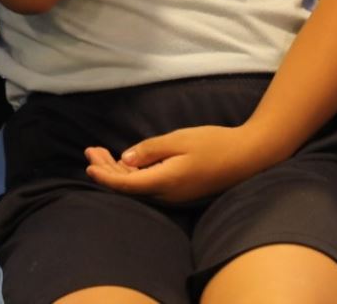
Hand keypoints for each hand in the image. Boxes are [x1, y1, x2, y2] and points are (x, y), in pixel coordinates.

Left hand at [85, 125, 271, 204]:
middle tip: (91, 151)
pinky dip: (133, 175)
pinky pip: (149, 186)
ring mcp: (174, 196)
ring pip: (138, 187)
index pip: (126, 184)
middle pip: (128, 187)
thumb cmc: (214, 144)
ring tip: (101, 155)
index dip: (105, 175)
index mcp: (165, 181)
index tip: (89, 163)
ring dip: (118, 171)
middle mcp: (166, 195)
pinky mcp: (179, 192)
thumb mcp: (180, 140)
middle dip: (107, 170)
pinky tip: (127, 164)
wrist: (247, 157)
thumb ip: (151, 150)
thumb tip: (126, 160)